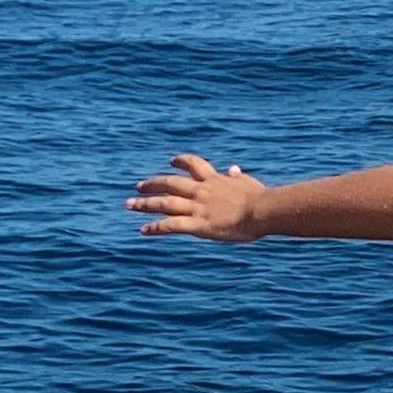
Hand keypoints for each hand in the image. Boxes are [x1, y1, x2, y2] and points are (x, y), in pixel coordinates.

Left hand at [127, 152, 266, 240]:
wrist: (262, 210)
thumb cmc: (261, 198)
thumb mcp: (248, 183)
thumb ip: (238, 177)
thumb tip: (233, 169)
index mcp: (214, 180)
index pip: (193, 164)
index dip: (180, 162)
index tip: (170, 162)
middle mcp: (201, 191)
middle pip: (170, 183)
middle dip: (153, 184)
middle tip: (138, 185)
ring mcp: (197, 207)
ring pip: (164, 203)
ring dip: (145, 203)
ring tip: (130, 204)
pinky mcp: (197, 225)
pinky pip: (170, 225)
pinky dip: (155, 227)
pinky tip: (143, 230)